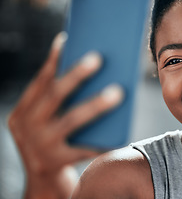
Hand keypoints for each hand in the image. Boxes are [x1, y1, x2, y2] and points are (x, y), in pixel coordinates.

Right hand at [8, 32, 123, 198]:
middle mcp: (27, 126)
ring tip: (118, 92)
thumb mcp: (44, 118)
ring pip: (71, 120)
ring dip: (95, 104)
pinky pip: (83, 149)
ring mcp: (40, 145)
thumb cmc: (51, 138)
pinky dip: (101, 140)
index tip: (69, 40)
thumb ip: (57, 99)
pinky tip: (120, 132)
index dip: (54, 60)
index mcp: (24, 111)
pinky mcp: (56, 162)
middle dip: (76, 75)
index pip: (40, 81)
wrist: (41, 178)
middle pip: (54, 95)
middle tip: (98, 58)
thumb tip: (87, 67)